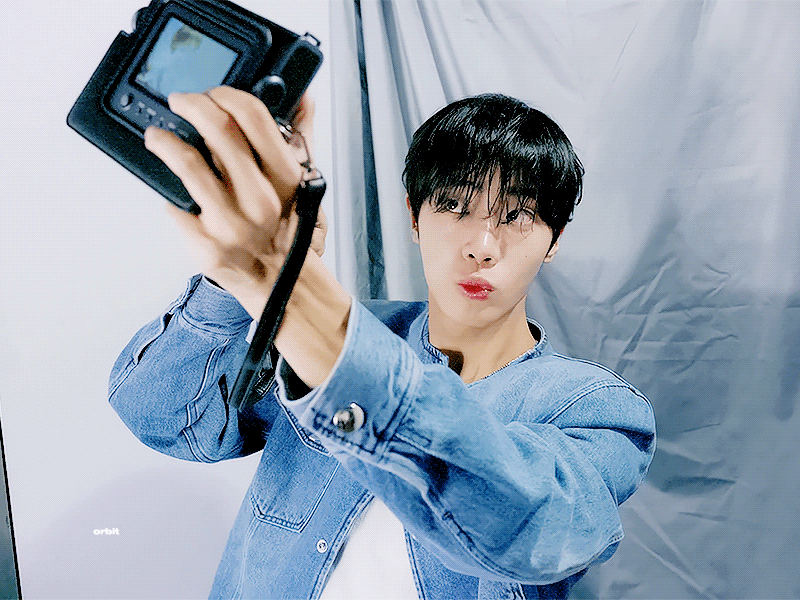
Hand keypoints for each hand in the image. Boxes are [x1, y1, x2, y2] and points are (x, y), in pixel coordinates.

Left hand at [144, 87, 322, 315]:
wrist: (279, 283)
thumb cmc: (287, 231)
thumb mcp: (302, 183)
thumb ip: (301, 137)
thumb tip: (302, 96)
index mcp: (286, 179)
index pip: (253, 116)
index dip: (225, 94)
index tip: (213, 93)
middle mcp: (259, 199)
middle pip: (218, 129)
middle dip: (192, 104)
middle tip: (181, 102)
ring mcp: (230, 223)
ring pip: (187, 162)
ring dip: (164, 139)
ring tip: (157, 135)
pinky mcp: (204, 242)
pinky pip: (174, 201)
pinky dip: (166, 184)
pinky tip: (165, 177)